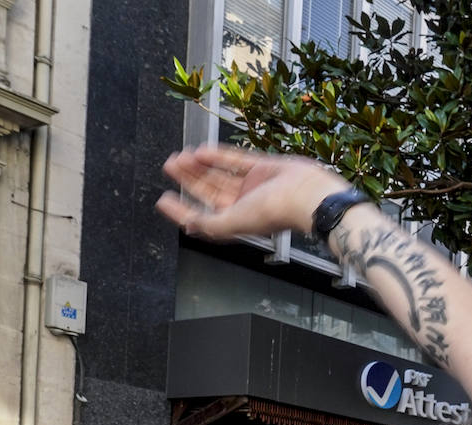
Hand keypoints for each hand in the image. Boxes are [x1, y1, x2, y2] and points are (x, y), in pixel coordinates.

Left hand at [156, 145, 350, 240]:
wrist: (308, 194)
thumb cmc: (276, 212)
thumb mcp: (235, 222)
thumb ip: (210, 225)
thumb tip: (188, 226)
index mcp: (236, 221)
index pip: (202, 216)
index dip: (181, 210)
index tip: (163, 200)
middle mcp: (242, 205)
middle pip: (208, 192)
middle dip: (188, 180)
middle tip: (170, 165)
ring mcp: (252, 185)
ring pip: (219, 174)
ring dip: (199, 166)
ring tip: (181, 156)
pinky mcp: (262, 168)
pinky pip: (235, 160)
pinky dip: (218, 155)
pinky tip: (201, 151)